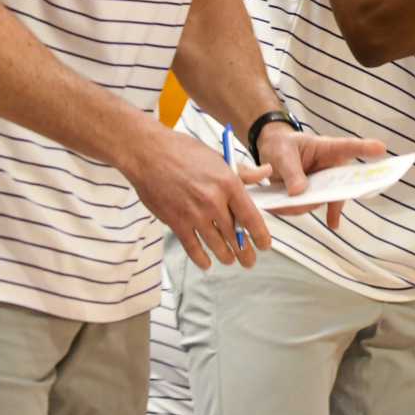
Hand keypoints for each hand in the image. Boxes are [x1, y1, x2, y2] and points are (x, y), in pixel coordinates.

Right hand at [124, 123, 272, 271]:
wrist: (148, 153)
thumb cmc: (183, 151)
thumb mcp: (218, 158)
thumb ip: (243, 172)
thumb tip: (266, 171)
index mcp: (228, 183)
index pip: (251, 217)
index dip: (260, 235)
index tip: (265, 245)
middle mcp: (213, 201)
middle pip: (235, 236)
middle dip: (244, 252)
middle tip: (249, 261)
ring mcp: (193, 214)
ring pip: (216, 245)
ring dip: (225, 256)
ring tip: (230, 260)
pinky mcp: (175, 222)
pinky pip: (192, 247)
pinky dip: (200, 258)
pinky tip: (206, 263)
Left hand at [251, 125, 386, 230]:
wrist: (272, 155)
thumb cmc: (282, 146)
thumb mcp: (282, 153)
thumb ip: (291, 172)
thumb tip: (299, 193)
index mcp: (328, 149)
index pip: (348, 147)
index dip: (365, 148)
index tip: (382, 148)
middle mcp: (332, 167)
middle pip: (345, 182)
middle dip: (337, 195)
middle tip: (332, 206)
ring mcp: (325, 183)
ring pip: (326, 199)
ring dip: (306, 205)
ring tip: (282, 203)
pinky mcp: (316, 195)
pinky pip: (314, 206)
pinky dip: (300, 210)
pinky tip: (301, 214)